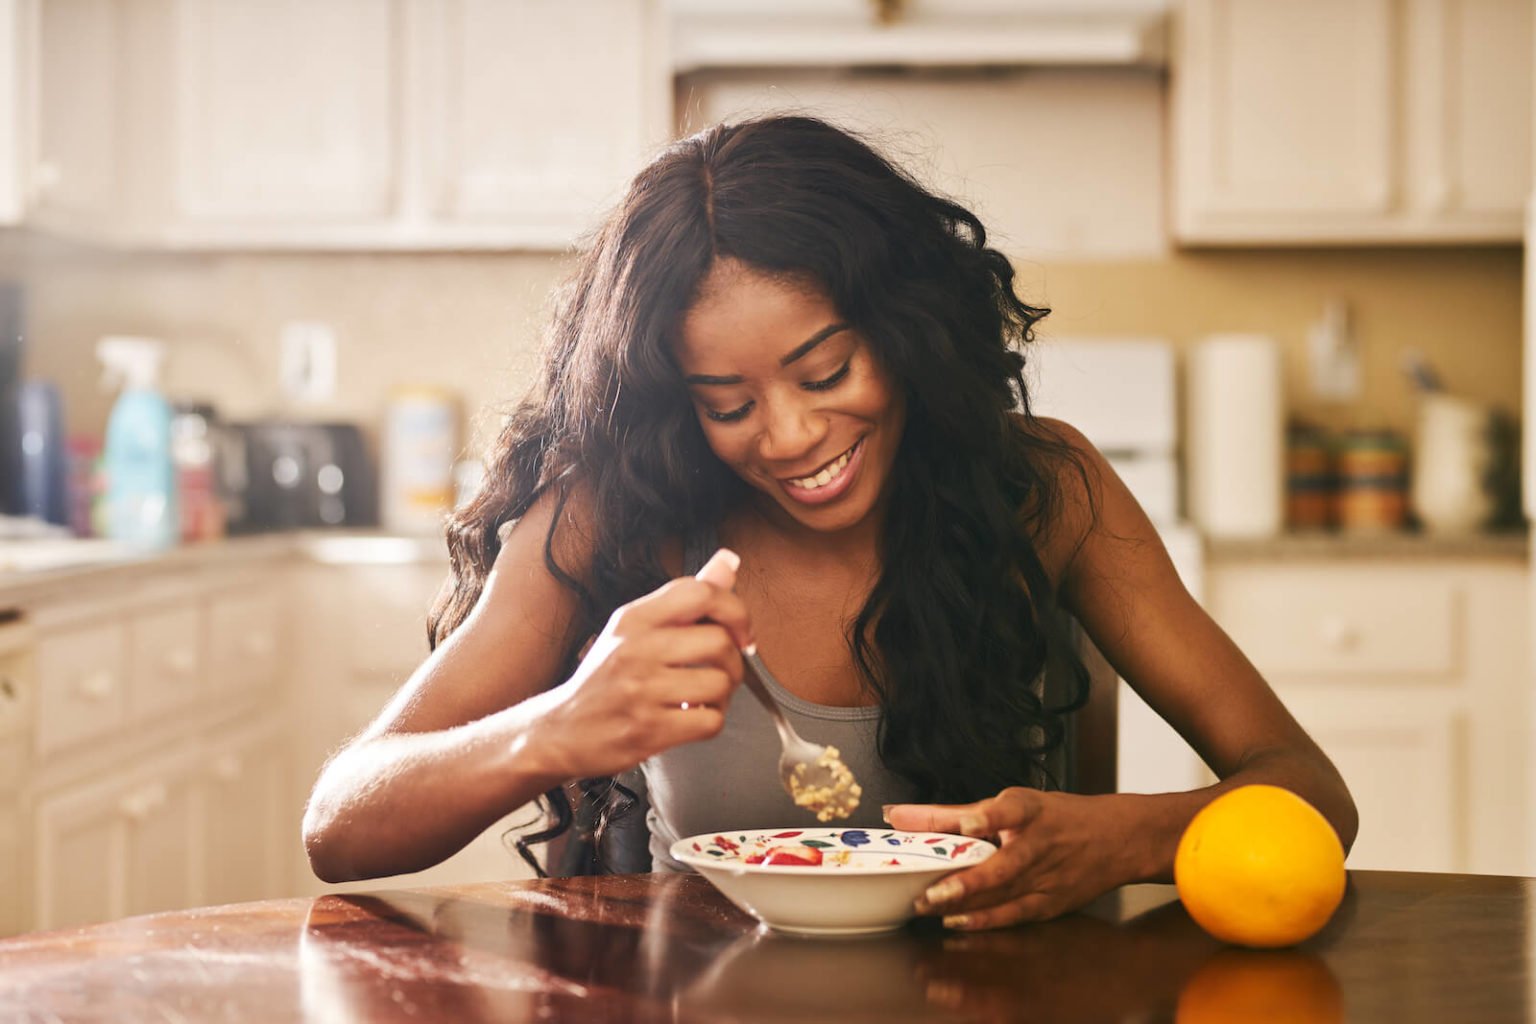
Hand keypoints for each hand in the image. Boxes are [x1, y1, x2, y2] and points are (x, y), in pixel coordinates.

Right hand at [535, 548, 750, 777]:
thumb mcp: (635, 629)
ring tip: (702, 698)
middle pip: (719, 641)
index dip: (736, 610)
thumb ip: (685, 599)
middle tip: (721, 672)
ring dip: (723, 696)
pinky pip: (710, 721)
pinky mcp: (648, 730)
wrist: (562, 730)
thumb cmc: (604, 679)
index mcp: (634, 618)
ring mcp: (641, 691)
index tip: (741, 632)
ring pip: (720, 684)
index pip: (701, 592)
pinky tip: (690, 717)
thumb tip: (728, 563)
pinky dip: (710, 722)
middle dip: (734, 661)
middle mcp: (636, 649)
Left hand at [885, 788, 1136, 929]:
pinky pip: (1014, 914)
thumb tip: (897, 816)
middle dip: (964, 880)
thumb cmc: (1055, 817)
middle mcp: (1039, 844)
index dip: (988, 815)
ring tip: (928, 906)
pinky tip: (957, 921)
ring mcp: (1046, 877)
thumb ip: (952, 813)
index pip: (1008, 810)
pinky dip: (986, 920)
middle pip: (1001, 864)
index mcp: (1030, 810)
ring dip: (965, 902)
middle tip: (926, 890)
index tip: (968, 821)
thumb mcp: (1010, 804)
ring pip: (1003, 894)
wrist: (1116, 839)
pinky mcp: (1050, 903)